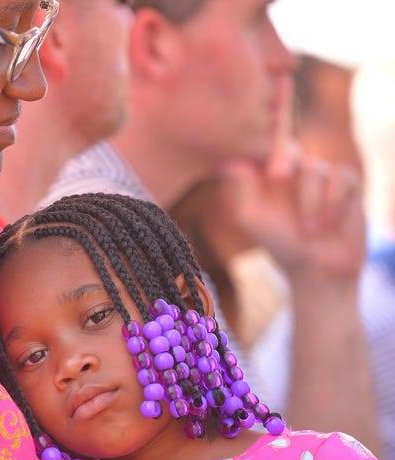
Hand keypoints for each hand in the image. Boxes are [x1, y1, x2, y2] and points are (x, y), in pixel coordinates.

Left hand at [221, 76, 365, 285]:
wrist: (317, 270)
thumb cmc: (279, 245)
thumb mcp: (252, 217)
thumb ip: (240, 186)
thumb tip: (225, 157)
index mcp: (266, 173)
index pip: (269, 135)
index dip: (277, 106)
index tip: (280, 78)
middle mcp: (292, 168)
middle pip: (287, 144)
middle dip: (282, 158)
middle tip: (276, 178)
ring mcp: (319, 174)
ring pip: (313, 168)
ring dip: (308, 203)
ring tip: (308, 230)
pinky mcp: (345, 184)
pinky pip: (339, 179)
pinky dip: (331, 204)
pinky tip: (327, 225)